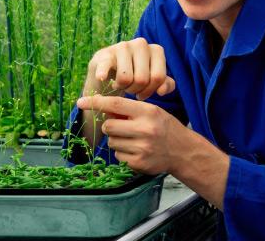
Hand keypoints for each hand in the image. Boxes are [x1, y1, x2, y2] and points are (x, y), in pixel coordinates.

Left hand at [77, 94, 229, 210]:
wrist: (183, 152)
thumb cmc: (164, 127)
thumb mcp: (151, 111)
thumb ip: (129, 110)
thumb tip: (102, 108)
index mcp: (147, 112)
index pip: (116, 104)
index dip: (96, 102)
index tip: (80, 101)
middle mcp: (145, 129)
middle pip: (109, 125)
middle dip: (110, 125)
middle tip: (121, 126)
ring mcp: (141, 148)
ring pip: (111, 141)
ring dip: (117, 139)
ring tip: (133, 139)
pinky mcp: (138, 163)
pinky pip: (118, 155)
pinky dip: (122, 152)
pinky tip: (136, 150)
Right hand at [84, 37, 174, 99]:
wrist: (109, 70)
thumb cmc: (135, 75)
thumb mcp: (154, 80)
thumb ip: (166, 85)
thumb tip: (161, 91)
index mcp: (156, 50)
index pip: (158, 77)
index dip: (150, 91)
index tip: (143, 93)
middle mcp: (141, 44)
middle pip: (142, 79)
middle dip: (135, 90)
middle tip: (130, 89)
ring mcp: (122, 46)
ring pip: (126, 78)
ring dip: (122, 87)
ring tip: (120, 84)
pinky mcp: (105, 53)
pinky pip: (106, 66)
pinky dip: (103, 73)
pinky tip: (101, 77)